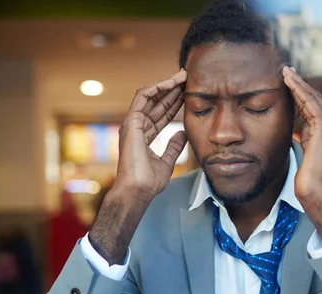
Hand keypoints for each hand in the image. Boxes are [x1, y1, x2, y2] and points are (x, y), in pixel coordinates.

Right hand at [115, 69, 187, 199]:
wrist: (138, 190)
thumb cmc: (149, 182)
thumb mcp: (167, 162)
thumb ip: (174, 147)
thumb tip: (183, 133)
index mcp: (144, 136)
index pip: (161, 115)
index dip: (175, 103)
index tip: (190, 94)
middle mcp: (137, 127)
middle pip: (157, 103)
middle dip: (173, 90)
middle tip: (189, 79)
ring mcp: (132, 123)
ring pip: (150, 96)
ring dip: (166, 84)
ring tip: (183, 76)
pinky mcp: (131, 121)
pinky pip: (143, 96)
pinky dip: (156, 87)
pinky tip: (171, 82)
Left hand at [282, 66, 321, 246]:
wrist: (319, 195)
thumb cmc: (310, 182)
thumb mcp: (306, 154)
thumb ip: (305, 138)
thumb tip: (295, 128)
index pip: (316, 111)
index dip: (302, 97)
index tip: (290, 85)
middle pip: (316, 101)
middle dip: (300, 86)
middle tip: (287, 71)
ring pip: (314, 99)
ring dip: (298, 84)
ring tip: (285, 71)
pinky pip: (311, 103)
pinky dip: (299, 90)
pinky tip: (288, 81)